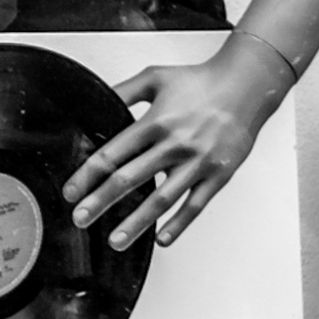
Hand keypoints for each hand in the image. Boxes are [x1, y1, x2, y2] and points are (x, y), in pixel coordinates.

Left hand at [59, 39, 291, 248]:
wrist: (247, 85)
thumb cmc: (200, 82)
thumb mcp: (154, 78)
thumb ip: (123, 91)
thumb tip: (97, 101)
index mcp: (155, 122)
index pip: (112, 154)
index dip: (88, 176)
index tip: (72, 193)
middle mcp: (174, 144)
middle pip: (129, 179)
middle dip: (101, 203)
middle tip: (81, 220)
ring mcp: (197, 162)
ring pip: (161, 199)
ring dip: (137, 223)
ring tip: (116, 240)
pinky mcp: (218, 175)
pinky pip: (195, 205)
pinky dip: (179, 225)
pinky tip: (162, 238)